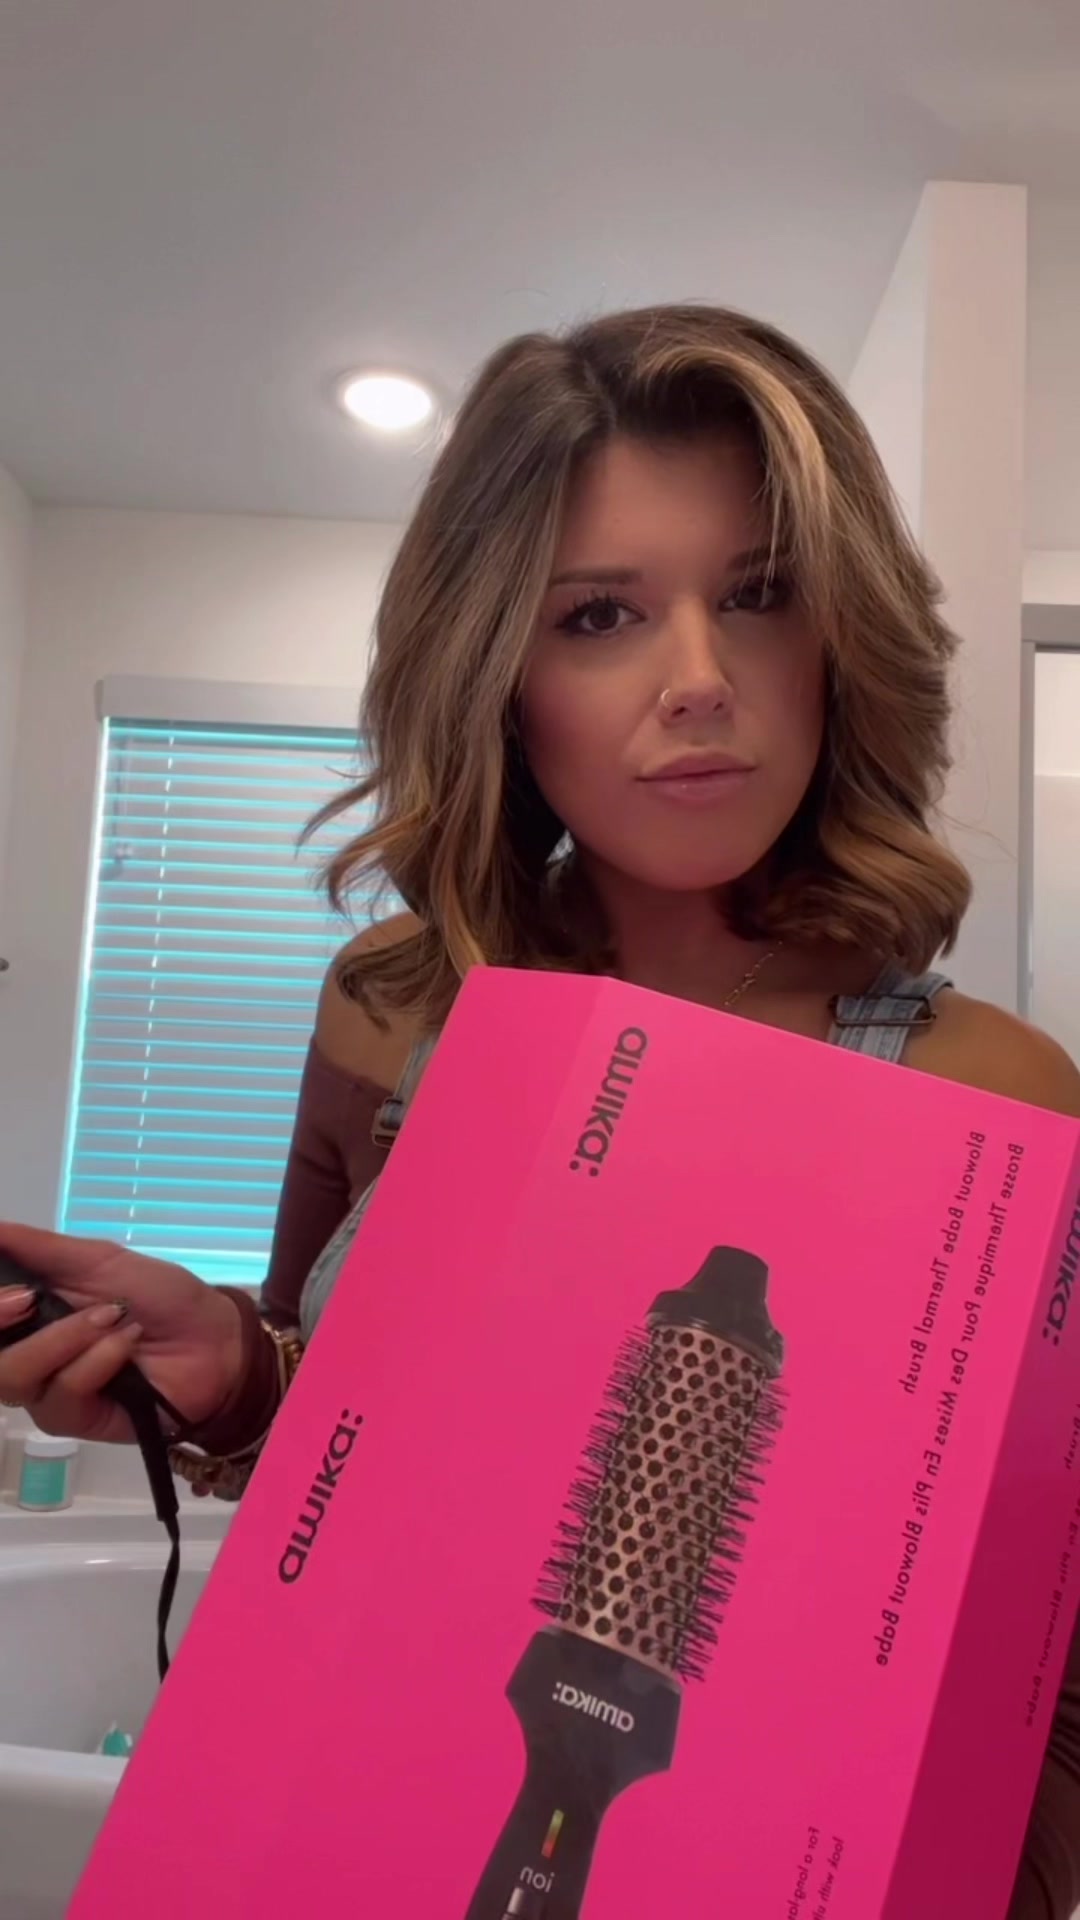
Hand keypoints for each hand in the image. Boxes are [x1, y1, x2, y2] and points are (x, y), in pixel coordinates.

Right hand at [0, 1223, 244, 1444]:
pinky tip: (127, 1343)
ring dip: (62, 1339)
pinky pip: (62, 1394)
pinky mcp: (73, 1420)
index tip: (9, 1286)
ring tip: (109, 1317)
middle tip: (29, 1299)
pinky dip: (97, 1360)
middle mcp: (27, 1352)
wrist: (214, 1340)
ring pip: (13, 1375)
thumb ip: (41, 1248)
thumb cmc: (159, 1297)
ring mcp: (46, 1390)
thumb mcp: (101, 1260)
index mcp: (30, 1313)